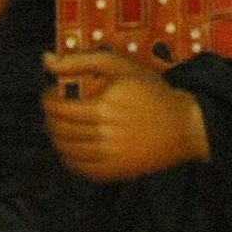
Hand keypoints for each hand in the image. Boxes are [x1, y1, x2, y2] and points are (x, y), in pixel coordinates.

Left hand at [42, 50, 211, 182]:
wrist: (185, 125)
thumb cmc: (152, 92)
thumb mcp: (121, 66)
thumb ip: (80, 60)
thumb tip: (46, 60)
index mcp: (103, 108)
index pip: (56, 108)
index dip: (47, 99)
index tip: (52, 94)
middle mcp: (104, 134)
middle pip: (58, 129)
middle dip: (50, 117)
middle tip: (56, 109)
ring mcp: (109, 156)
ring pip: (65, 149)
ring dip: (56, 136)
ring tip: (63, 126)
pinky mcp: (115, 171)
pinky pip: (78, 169)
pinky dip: (68, 157)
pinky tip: (73, 146)